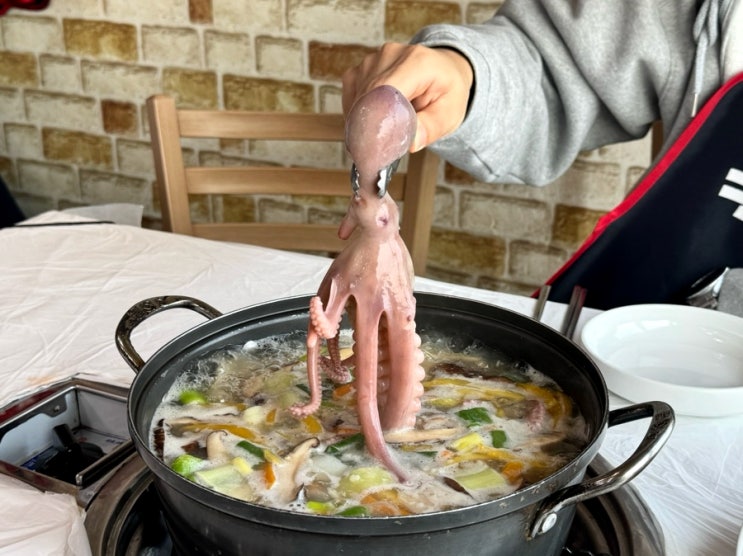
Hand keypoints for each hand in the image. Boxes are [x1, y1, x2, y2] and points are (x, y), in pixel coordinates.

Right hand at [342, 42, 473, 151]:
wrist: (442, 71)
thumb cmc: (446, 91)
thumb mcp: (450, 113)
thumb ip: (432, 128)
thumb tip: (412, 143)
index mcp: (417, 62)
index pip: (385, 90)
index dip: (376, 119)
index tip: (374, 148)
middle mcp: (391, 55)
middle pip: (368, 97)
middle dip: (369, 128)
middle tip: (376, 154)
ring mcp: (372, 60)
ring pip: (357, 100)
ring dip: (365, 122)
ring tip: (384, 132)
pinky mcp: (361, 69)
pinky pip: (351, 97)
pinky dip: (358, 114)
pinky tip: (375, 120)